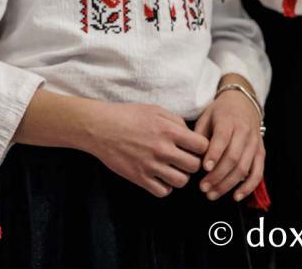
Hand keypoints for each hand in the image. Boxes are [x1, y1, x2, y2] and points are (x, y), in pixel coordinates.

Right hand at [82, 101, 207, 197]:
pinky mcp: (139, 177)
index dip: (201, 147)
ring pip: (181, 181)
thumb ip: (176, 121)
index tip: (194, 148)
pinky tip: (159, 177)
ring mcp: (150, 165)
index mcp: (168, 131)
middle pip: (194, 166)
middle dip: (192, 163)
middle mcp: (162, 149)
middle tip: (183, 159)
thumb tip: (190, 135)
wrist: (99, 128)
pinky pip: (163, 191)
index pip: (202, 146)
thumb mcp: (154, 110)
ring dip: (179, 176)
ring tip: (171, 169)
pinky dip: (164, 187)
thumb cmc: (126, 116)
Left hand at [195, 90, 263, 201]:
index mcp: (228, 121)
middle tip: (203, 188)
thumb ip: (199, 135)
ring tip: (212, 194)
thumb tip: (191, 157)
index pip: (222, 139)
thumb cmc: (219, 112)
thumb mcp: (206, 117)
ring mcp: (255, 144)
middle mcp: (244, 133)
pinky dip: (248, 187)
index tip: (203, 168)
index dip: (214, 155)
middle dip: (218, 176)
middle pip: (233, 158)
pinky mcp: (261, 153)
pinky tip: (236, 196)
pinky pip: (258, 173)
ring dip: (228, 184)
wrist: (243, 103)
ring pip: (244, 168)